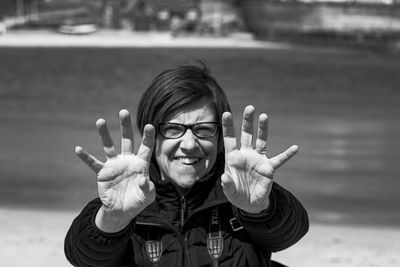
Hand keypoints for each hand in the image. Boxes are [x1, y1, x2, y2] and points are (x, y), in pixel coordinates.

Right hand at [75, 109, 155, 230]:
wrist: (122, 211)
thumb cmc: (138, 201)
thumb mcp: (148, 196)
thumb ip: (147, 187)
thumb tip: (143, 179)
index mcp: (140, 164)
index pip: (146, 147)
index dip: (148, 136)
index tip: (150, 125)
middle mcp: (127, 160)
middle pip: (127, 140)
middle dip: (125, 126)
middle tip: (123, 111)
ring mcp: (114, 165)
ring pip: (109, 146)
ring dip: (104, 134)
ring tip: (100, 121)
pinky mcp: (103, 173)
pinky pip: (93, 163)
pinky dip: (86, 157)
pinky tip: (78, 149)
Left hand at [221, 105, 298, 213]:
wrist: (250, 203)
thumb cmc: (237, 194)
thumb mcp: (229, 191)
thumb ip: (227, 184)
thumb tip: (224, 177)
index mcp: (234, 157)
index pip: (230, 139)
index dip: (228, 127)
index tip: (226, 113)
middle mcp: (246, 154)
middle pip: (246, 134)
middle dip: (247, 121)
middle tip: (249, 107)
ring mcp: (258, 159)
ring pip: (261, 141)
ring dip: (263, 129)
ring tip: (264, 116)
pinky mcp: (269, 168)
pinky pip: (279, 160)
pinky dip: (287, 154)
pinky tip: (295, 148)